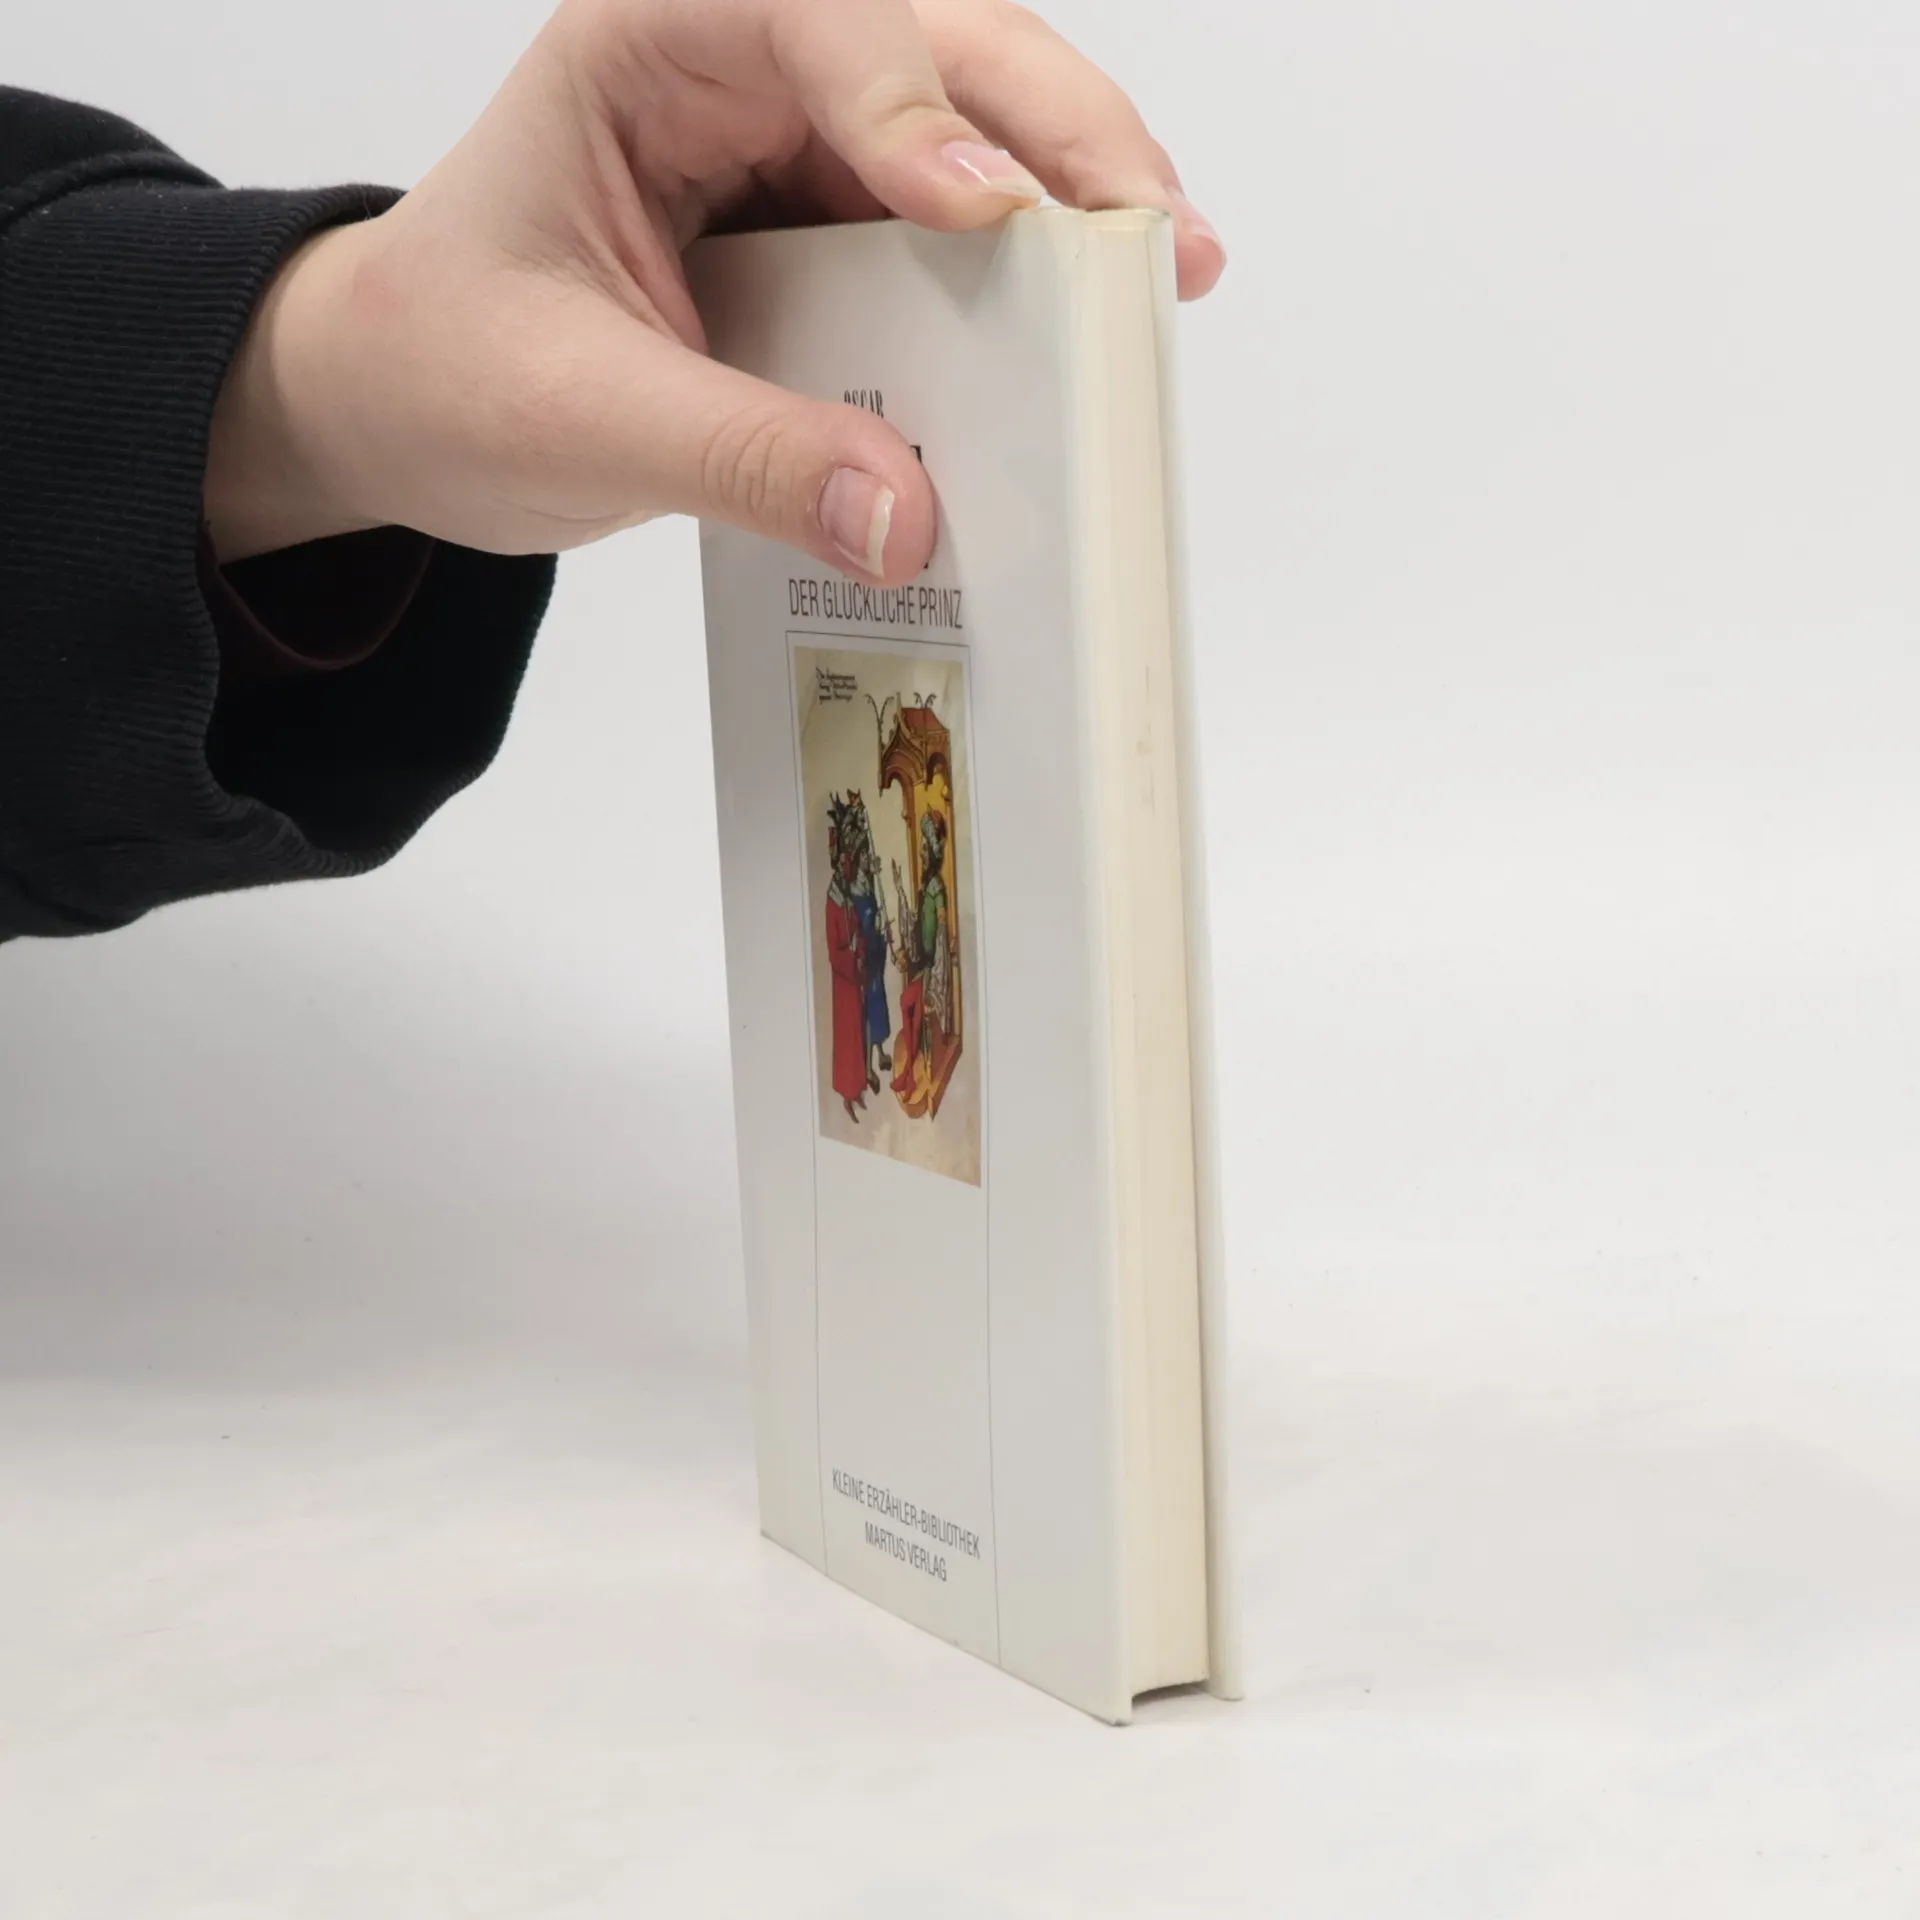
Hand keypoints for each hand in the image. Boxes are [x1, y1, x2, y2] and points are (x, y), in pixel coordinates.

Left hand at [205, 0, 1223, 580]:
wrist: (410, 403)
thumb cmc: (449, 366)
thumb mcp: (576, 416)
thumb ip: (738, 456)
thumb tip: (904, 518)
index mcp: (648, 45)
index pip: (809, 19)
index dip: (913, 107)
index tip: (988, 216)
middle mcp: (743, 62)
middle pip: (939, 46)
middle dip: (1056, 133)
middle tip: (1155, 233)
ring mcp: (803, 140)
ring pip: (978, 123)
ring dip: (1076, 193)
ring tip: (1169, 271)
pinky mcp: (839, 226)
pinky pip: (958, 234)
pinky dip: (1032, 276)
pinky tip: (1097, 319)